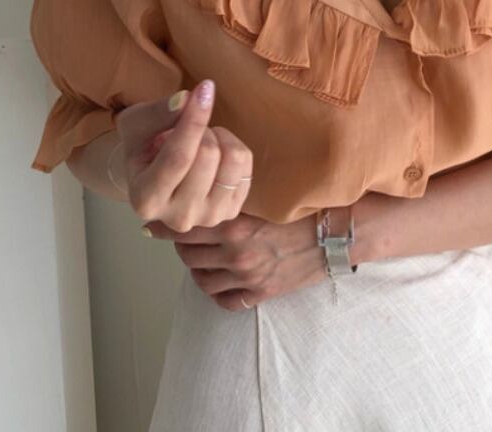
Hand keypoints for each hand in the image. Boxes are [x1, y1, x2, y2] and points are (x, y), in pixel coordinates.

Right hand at [113, 79, 253, 231]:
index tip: (205, 88)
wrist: (154, 174)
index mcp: (146, 199)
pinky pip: (246, 164)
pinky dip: (232, 147)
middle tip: (189, 128)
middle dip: (202, 128)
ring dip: (219, 137)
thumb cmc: (143, 147)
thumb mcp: (137, 125)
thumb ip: (157, 113)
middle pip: (208, 156)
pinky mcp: (232, 211)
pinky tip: (215, 153)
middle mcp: (179, 217)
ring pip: (233, 160)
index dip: (195, 119)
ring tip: (201, 140)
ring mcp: (209, 217)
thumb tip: (186, 99)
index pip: (179, 157)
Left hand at [141, 211, 327, 310]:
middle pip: (187, 255)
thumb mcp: (266, 196)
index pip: (185, 228)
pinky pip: (225, 301)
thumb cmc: (305, 206)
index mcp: (236, 225)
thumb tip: (206, 192)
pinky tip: (220, 278)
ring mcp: (248, 277)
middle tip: (182, 235)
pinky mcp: (262, 294)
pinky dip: (217, 291)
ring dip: (196, 267)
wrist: (338, 232)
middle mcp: (237, 254)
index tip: (153, 224)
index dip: (164, 227)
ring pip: (201, 279)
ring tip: (200, 256)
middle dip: (180, 244)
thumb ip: (234, 198)